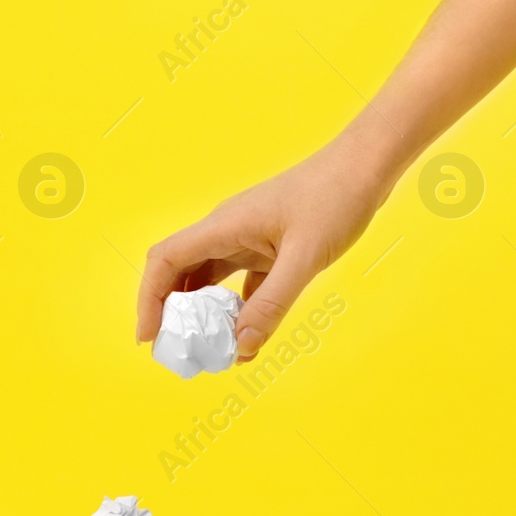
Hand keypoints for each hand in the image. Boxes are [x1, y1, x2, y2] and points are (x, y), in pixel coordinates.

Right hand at [136, 137, 392, 361]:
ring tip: (209, 348)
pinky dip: (237, 309)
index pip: (165, 261)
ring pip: (207, 280)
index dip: (149, 299)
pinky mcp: (266, 246)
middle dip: (170, 312)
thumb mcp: (305, 257)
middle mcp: (225, 231)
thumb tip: (242, 345)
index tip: (149, 336)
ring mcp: (244, 238)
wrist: (365, 166)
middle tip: (176, 349)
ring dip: (204, 313)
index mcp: (223, 226)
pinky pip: (238, 283)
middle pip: (178, 272)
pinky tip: (247, 334)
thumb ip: (272, 303)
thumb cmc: (336, 198)